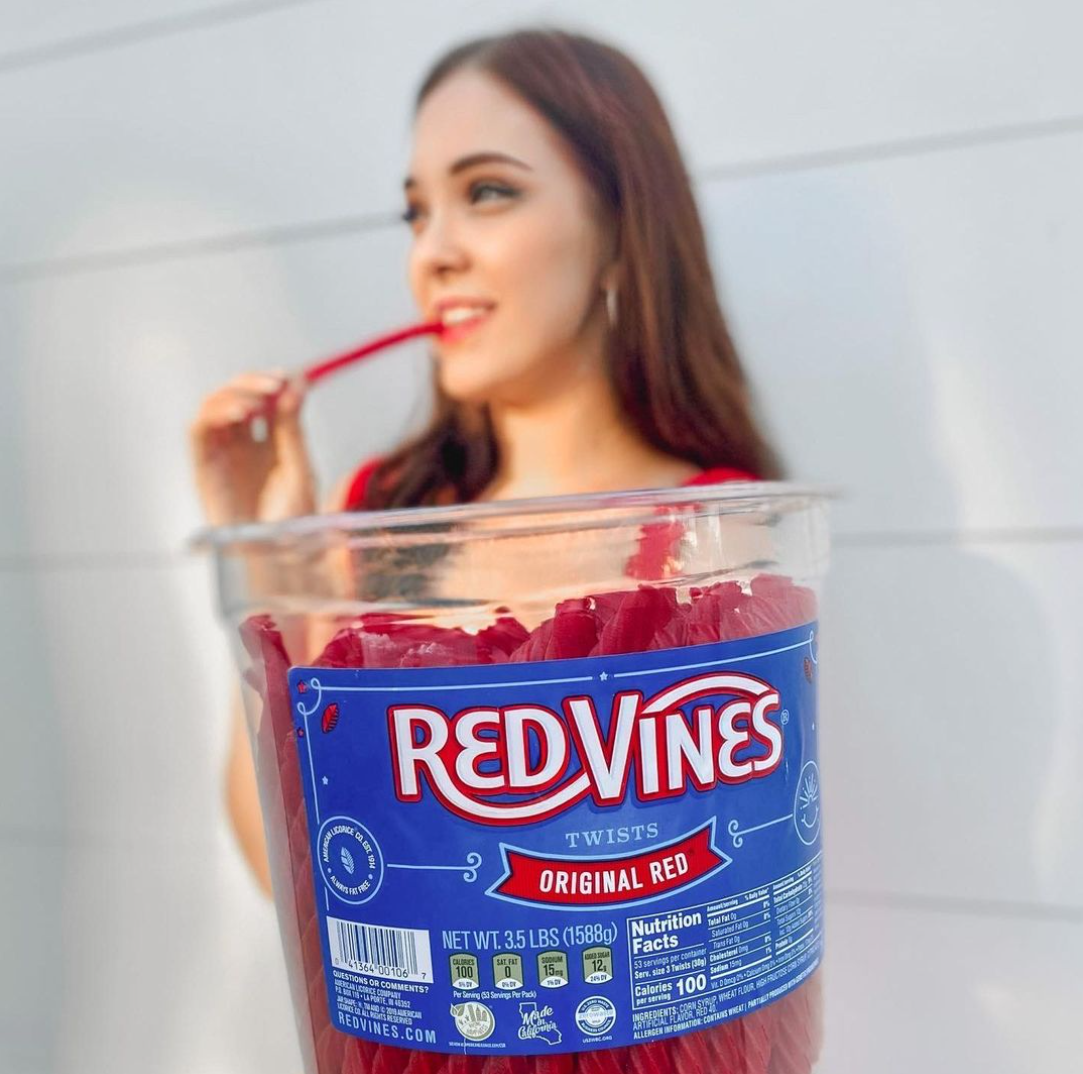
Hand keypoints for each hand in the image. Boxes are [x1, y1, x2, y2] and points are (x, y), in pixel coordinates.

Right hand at [189, 371, 316, 525]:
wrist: (279, 556)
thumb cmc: (292, 520)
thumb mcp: (299, 466)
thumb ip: (293, 426)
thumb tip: (297, 382)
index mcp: (269, 444)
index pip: (263, 400)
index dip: (271, 382)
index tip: (287, 376)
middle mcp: (243, 446)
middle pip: (236, 397)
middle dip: (251, 382)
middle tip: (274, 384)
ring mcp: (222, 455)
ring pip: (213, 406)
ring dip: (233, 393)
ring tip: (258, 402)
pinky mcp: (204, 468)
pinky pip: (199, 430)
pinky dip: (215, 413)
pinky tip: (240, 413)